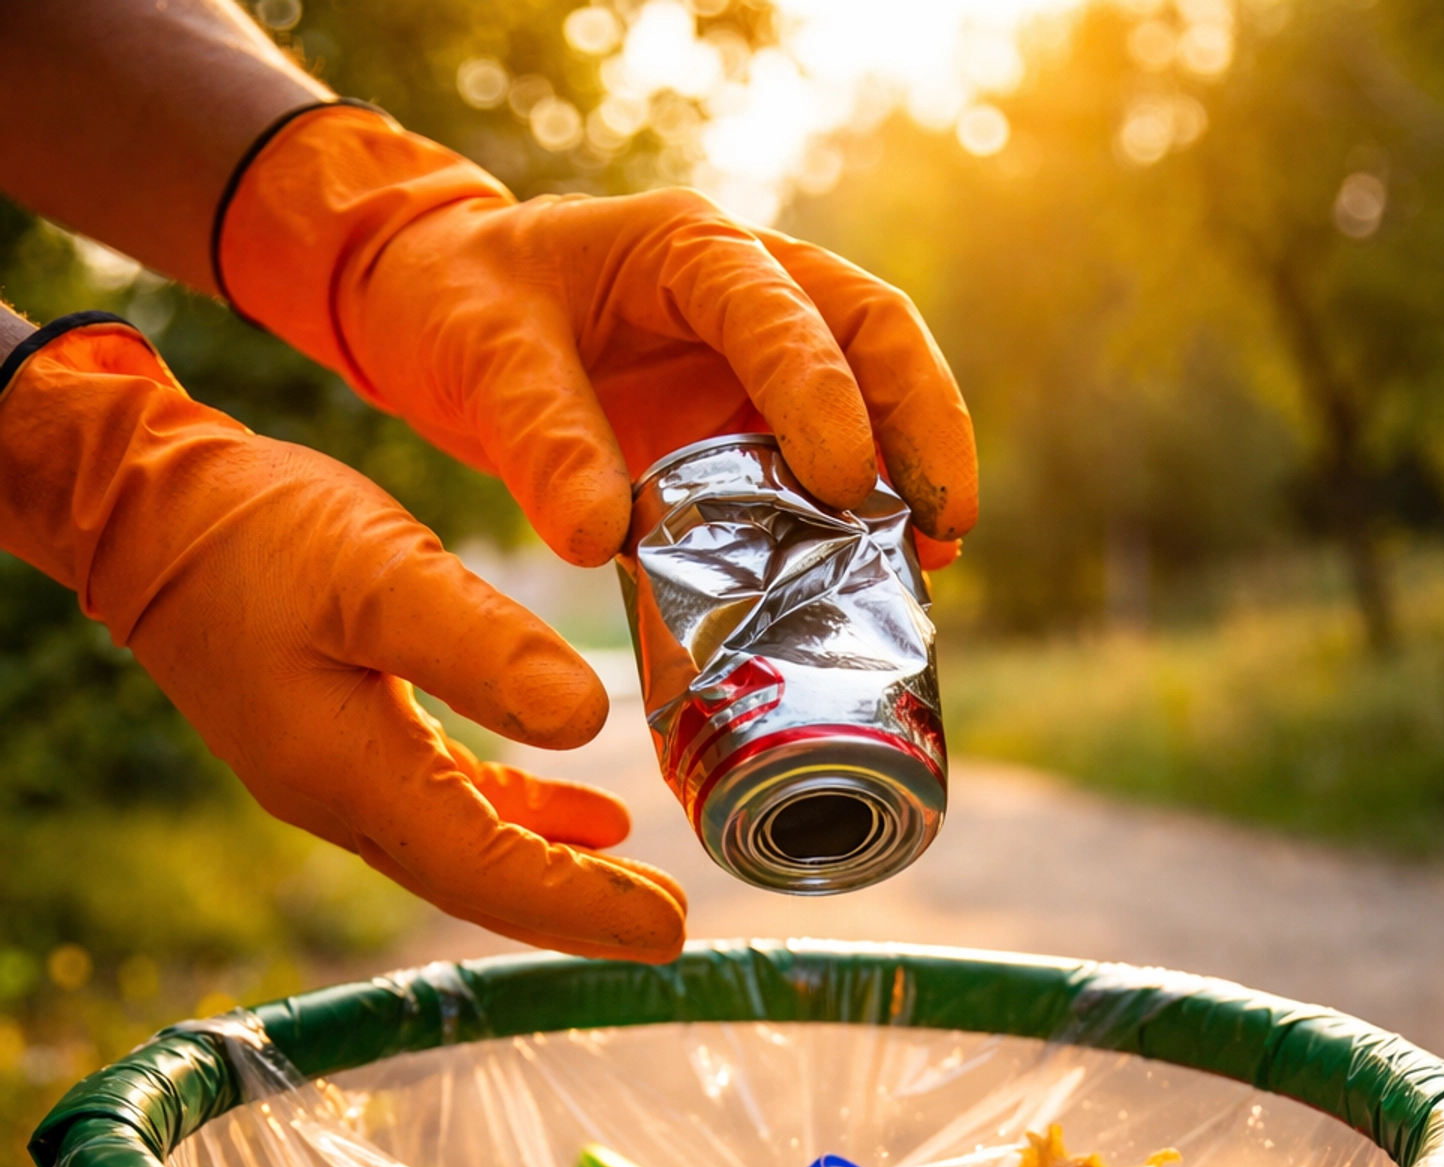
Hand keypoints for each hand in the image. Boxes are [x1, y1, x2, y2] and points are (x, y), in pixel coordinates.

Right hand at [0, 321, 685, 961]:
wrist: (142, 508)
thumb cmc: (252, 533)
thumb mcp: (379, 570)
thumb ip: (483, 649)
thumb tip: (587, 721)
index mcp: (354, 775)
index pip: (487, 873)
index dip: (581, 909)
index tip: (662, 931)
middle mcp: (344, 800)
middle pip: (481, 883)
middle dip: (577, 915)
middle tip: (666, 932)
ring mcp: (339, 775)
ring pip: (467, 849)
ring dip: (552, 873)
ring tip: (639, 893)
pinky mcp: (343, 740)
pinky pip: (445, 804)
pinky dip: (517, 816)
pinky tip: (582, 817)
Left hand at [218, 106, 978, 568]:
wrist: (433, 311)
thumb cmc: (457, 305)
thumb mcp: (481, 354)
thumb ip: (540, 435)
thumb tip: (600, 539)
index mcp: (685, 248)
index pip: (780, 307)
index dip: (821, 391)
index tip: (844, 480)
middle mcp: (741, 290)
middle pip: (870, 333)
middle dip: (921, 421)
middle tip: (947, 517)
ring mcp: (752, 359)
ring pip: (868, 394)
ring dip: (908, 471)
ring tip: (935, 557)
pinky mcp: (742, 424)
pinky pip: (819, 462)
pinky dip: (855, 517)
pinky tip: (879, 577)